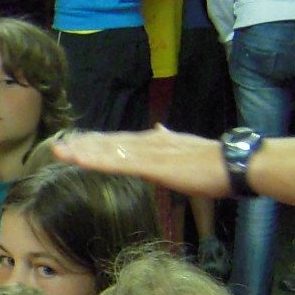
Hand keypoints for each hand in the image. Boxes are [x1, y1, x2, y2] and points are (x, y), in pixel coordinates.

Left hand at [51, 125, 228, 198]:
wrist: (236, 164)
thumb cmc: (215, 163)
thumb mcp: (186, 149)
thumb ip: (170, 140)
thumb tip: (160, 129)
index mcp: (156, 142)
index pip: (121, 141)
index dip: (98, 142)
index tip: (77, 142)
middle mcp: (149, 143)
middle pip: (110, 143)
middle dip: (84, 145)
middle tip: (58, 146)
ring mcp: (150, 153)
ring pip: (110, 151)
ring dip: (85, 151)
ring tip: (61, 151)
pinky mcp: (154, 165)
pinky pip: (120, 163)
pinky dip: (99, 161)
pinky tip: (82, 161)